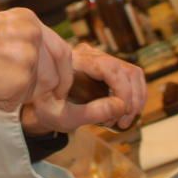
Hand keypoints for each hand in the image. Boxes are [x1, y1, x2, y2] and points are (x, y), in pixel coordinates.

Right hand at [0, 8, 73, 111]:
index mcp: (29, 20)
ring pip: (37, 91)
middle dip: (38, 89)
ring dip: (15, 95)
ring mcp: (29, 57)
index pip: (62, 50)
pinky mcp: (20, 80)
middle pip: (53, 75)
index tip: (60, 88)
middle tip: (15, 91)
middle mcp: (34, 35)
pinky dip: (0, 103)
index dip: (64, 73)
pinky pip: (17, 102)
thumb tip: (41, 68)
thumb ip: (22, 43)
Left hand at [21, 44, 146, 132]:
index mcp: (75, 62)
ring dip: (136, 99)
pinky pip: (130, 77)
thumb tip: (121, 106)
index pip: (110, 68)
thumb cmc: (48, 110)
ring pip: (132, 72)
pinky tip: (124, 112)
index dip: (123, 90)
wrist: (42, 103)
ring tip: (123, 120)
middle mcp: (90, 55)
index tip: (122, 113)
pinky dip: (134, 95)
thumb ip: (92, 112)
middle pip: (126, 70)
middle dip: (131, 99)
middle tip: (122, 122)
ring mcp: (100, 59)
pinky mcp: (106, 67)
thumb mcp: (65, 117)